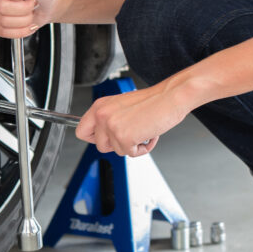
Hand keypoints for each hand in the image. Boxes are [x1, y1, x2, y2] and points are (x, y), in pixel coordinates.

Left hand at [75, 82, 194, 156]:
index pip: (81, 131)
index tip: (105, 139)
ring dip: (132, 145)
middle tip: (131, 133)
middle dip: (117, 144)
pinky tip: (149, 134)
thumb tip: (103, 135)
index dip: (94, 138)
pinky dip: (143, 148)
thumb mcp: (122, 106)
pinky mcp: (124, 137)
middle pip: (100, 146)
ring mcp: (112, 127)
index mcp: (100, 106)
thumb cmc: (153, 101)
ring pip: (117, 151)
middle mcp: (102, 115)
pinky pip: (131, 154)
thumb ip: (109, 118)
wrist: (170, 97)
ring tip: (143, 130)